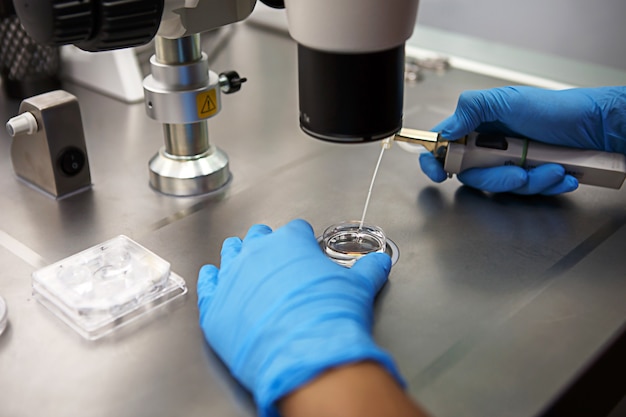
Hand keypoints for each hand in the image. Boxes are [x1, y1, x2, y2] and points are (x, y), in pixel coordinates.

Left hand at [197, 219, 400, 416]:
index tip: (307, 252)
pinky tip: (215, 279)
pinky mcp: (215, 304)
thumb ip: (369, 270)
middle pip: (259, 237)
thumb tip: (380, 263)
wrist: (307, 355)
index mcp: (290, 241)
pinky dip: (212, 280)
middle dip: (269, 246)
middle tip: (280, 263)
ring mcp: (233, 277)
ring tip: (248, 268)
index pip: (296, 229)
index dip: (303, 240)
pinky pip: (208, 283)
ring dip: (240, 257)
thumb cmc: (330, 317)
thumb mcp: (359, 288)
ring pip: (231, 254)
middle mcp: (257, 252)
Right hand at [420, 86, 625, 194]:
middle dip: (497, 179)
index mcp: (479, 125)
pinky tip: (561, 175)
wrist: (597, 125)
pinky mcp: (531, 175)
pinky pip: (528, 192)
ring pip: (502, 187)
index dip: (436, 161)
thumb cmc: (557, 108)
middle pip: (474, 175)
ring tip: (551, 168)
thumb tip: (444, 130)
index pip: (446, 145)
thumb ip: (471, 109)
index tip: (440, 174)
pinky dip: (546, 186)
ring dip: (530, 183)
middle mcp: (492, 145)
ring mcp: (511, 162)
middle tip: (517, 173)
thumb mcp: (508, 101)